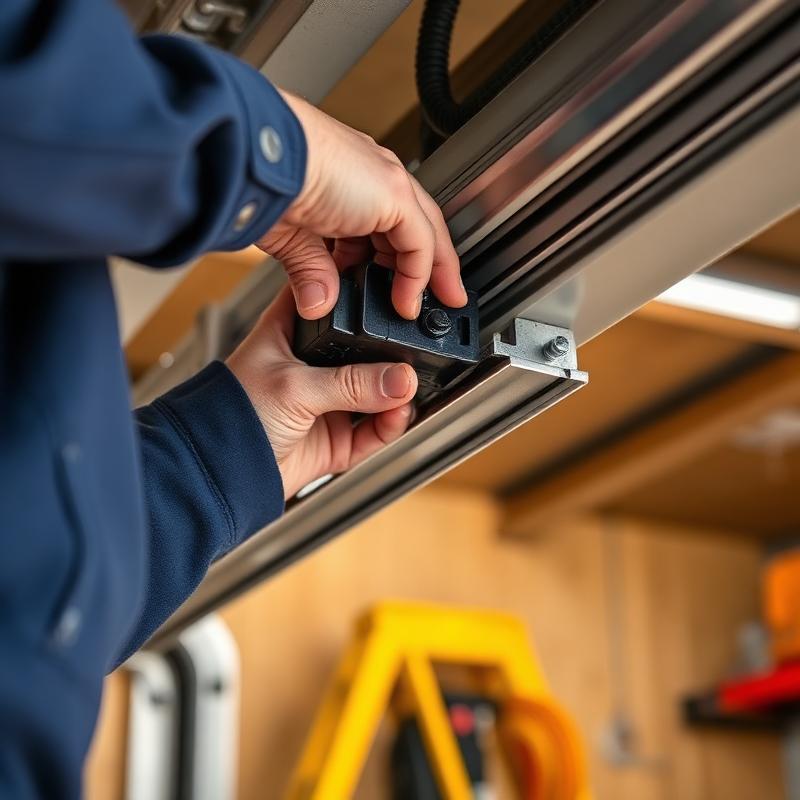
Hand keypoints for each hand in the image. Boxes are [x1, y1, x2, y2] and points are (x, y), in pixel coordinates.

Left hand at [226, 289, 417, 499]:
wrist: (218, 474)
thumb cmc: (229, 416)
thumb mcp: (294, 387)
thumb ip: (351, 383)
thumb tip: (400, 379)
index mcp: (292, 332)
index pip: (334, 301)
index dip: (361, 295)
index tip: (394, 295)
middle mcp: (313, 364)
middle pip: (365, 349)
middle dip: (390, 353)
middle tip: (411, 354)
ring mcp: (327, 401)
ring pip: (377, 391)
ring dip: (396, 392)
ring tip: (407, 391)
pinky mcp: (337, 438)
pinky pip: (375, 429)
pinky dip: (391, 424)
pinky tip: (397, 415)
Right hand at [258, 91, 465, 320]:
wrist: (258, 155)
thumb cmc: (262, 180)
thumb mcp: (290, 237)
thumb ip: (311, 269)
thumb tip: (318, 303)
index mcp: (347, 177)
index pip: (384, 220)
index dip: (393, 257)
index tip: (394, 290)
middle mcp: (371, 173)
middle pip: (414, 227)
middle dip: (421, 268)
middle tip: (417, 303)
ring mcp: (385, 180)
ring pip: (424, 234)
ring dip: (423, 276)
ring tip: (415, 310)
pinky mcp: (394, 193)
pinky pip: (420, 243)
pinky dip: (416, 277)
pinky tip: (405, 303)